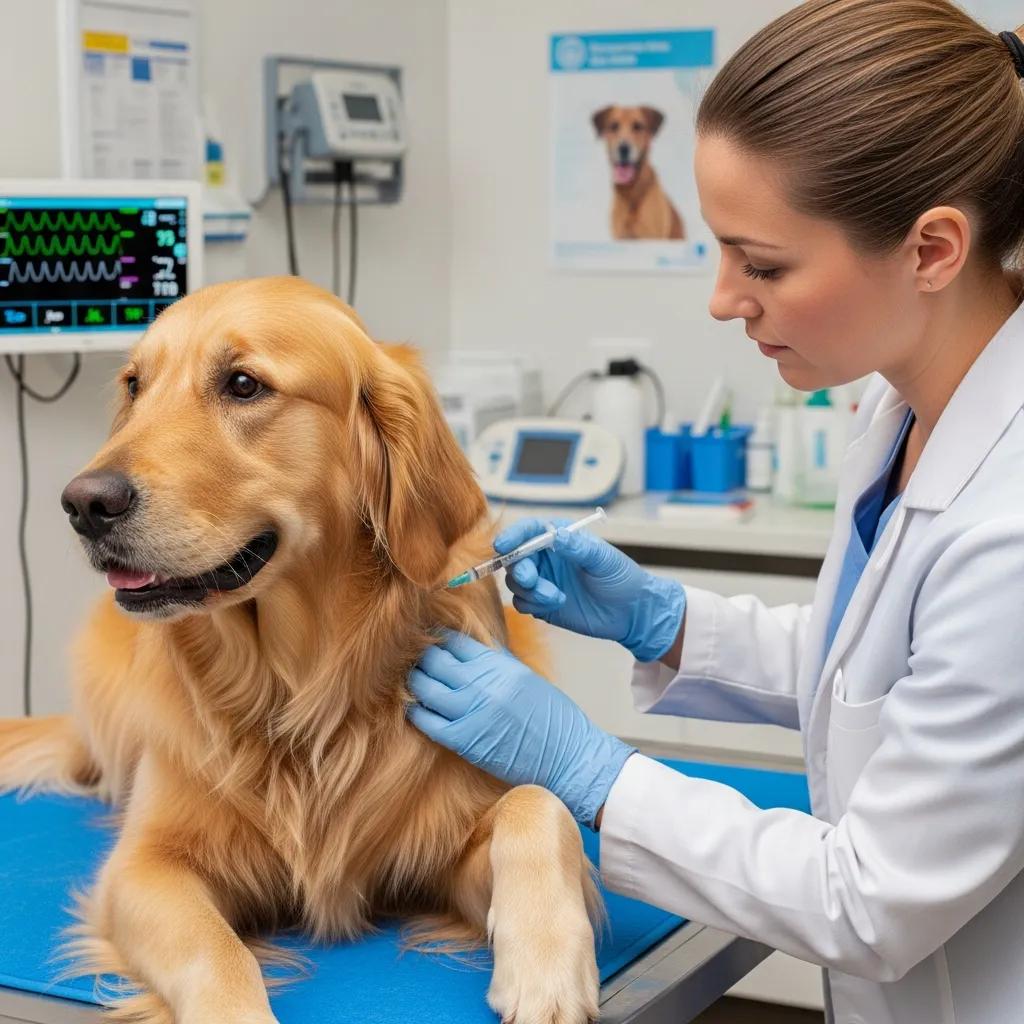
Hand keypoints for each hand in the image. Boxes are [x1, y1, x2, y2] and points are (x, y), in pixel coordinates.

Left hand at [408, 630, 633, 826]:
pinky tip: (419, 711)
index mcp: (501, 664)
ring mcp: (472, 711)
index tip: (432, 645)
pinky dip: (417, 713)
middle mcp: (484, 683)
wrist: (569, 757)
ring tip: (416, 685)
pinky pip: (426, 721)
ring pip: (424, 687)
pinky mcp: (465, 740)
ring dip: (415, 684)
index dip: (439, 641)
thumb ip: (496, 662)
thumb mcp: (526, 677)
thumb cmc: (553, 719)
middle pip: (434, 660)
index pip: (455, 641)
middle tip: (417, 665)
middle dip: (422, 660)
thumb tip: (470, 648)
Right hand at [496, 518, 685, 661]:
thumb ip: (579, 548)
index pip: (528, 531)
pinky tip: (556, 605)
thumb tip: (557, 535)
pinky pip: (522, 602)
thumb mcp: (603, 559)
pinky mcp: (541, 603)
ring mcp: (542, 580)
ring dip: (530, 590)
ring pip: (516, 582)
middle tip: (532, 579)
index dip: (513, 535)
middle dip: (520, 569)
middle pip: (515, 557)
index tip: (503, 545)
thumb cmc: (622, 578)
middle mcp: (546, 557)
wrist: (631, 613)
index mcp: (559, 538)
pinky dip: (533, 604)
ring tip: (556, 597)